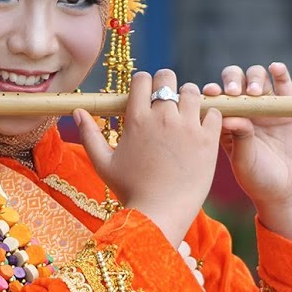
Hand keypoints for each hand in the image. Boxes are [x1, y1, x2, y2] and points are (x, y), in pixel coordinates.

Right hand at [77, 70, 221, 246]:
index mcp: (137, 119)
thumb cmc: (129, 190)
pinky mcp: (208, 140)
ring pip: (192, 91)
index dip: (145, 84)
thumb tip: (77, 111)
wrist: (159, 214)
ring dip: (189, 99)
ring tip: (187, 115)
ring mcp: (187, 127)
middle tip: (169, 103)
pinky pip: (214, 111)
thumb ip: (89, 134)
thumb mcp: (103, 163)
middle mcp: (162, 117)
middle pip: (168, 77)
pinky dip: (210, 116)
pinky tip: (202, 129)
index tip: (148, 98)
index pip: (143, 78)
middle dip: (167, 85)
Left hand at [202, 62, 291, 212]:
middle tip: (233, 92)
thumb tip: (228, 117)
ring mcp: (267, 106)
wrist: (287, 190)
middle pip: (235, 82)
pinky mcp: (288, 107)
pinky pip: (284, 84)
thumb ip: (239, 137)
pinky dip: (280, 72)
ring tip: (255, 92)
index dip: (211, 91)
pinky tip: (276, 68)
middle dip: (232, 81)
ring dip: (254, 78)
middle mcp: (245, 109)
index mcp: (226, 120)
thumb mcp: (244, 160)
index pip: (216, 98)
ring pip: (257, 79)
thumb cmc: (258, 178)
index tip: (210, 93)